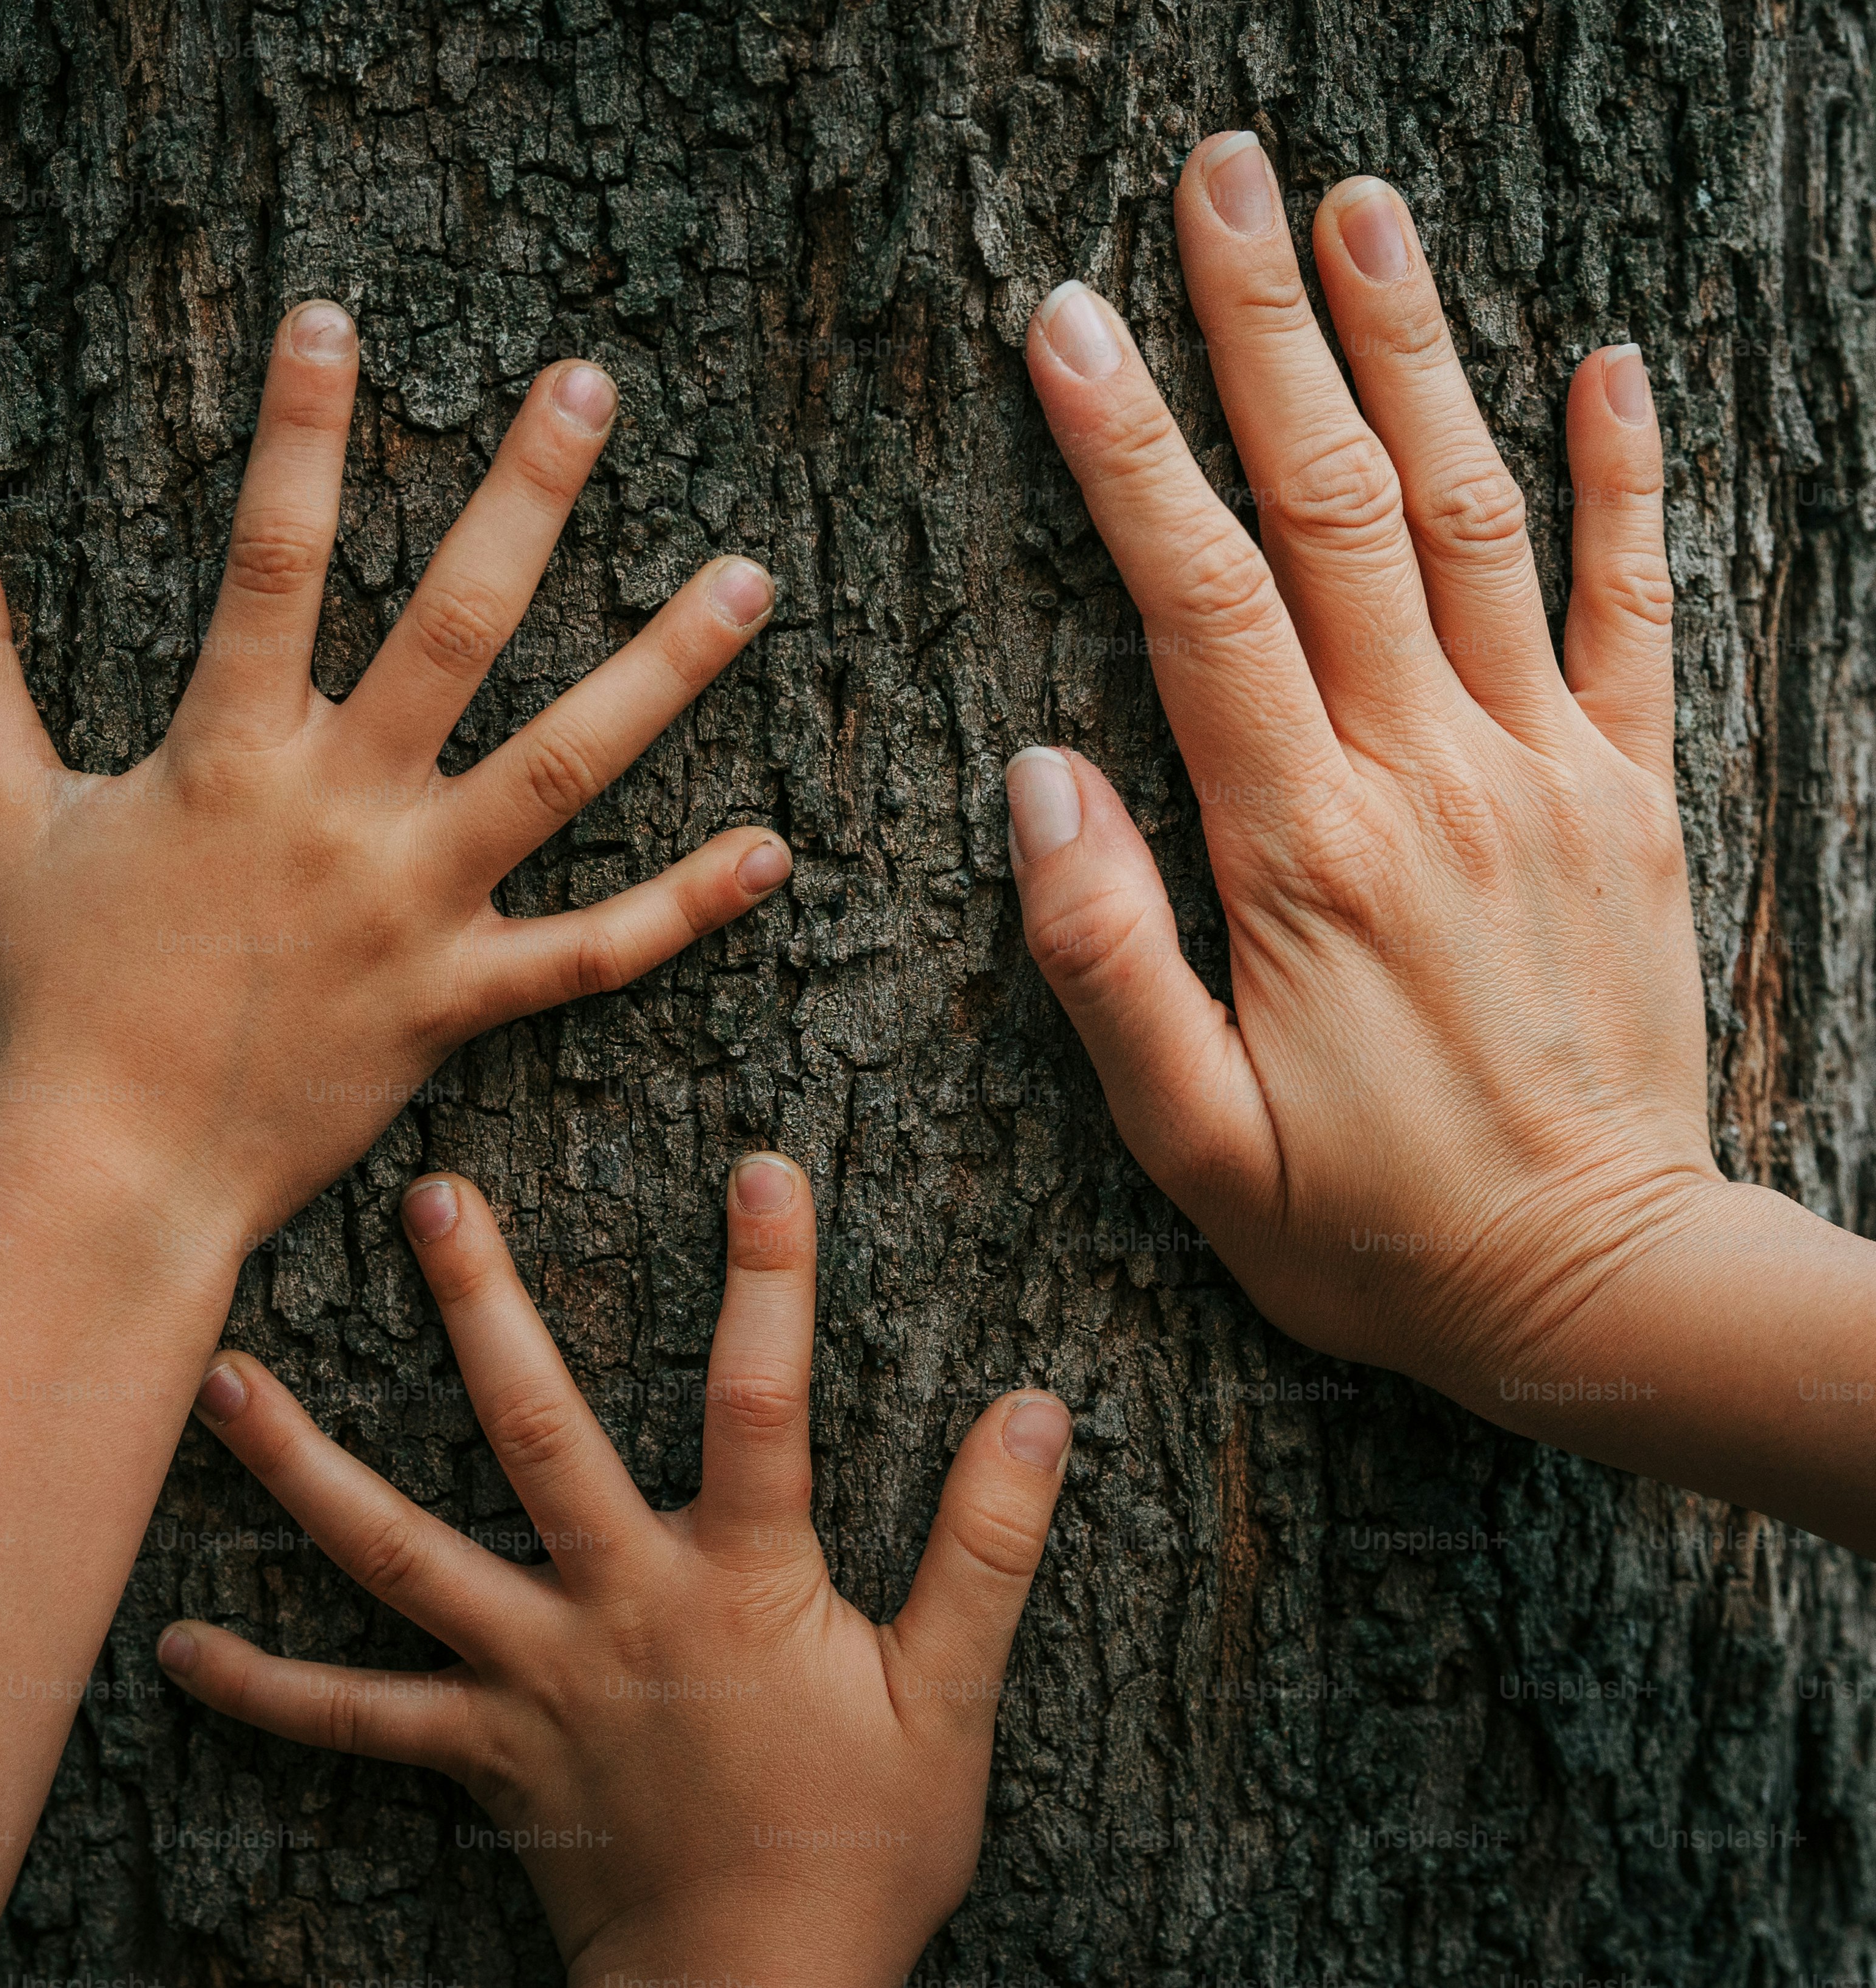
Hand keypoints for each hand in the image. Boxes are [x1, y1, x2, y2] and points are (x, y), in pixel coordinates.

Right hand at [0, 300, 787, 1243]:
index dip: (299, 432)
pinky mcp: (454, 1002)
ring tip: (751, 578)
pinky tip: (772, 847)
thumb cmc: (49, 992)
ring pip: (561, 771)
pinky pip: (590, 956)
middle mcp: (335, 814)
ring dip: (662, 672)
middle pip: (453, 627)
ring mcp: (409, 909)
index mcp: (225, 756)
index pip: (270, 558)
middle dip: (525, 496)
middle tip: (593, 388)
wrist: (108, 1173)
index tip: (336, 319)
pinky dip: (683, 907)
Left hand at [155, 1159, 1072, 1985]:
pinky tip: (176, 1645)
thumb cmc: (860, 1851)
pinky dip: (266, 1686)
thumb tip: (1038, 1414)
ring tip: (219, 1382)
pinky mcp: (480, 1750)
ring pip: (399, 1556)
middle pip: (536, 1437)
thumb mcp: (948, 1704)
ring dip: (303, 1466)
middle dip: (481, 1308)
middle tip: (425, 1196)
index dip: (768, 1286)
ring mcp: (530, 1677)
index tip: (762, 1168)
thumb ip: (985, 1553)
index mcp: (736, 1585)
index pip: (761, 1408)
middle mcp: (614, 1609)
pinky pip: (354, 1719)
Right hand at [1008, 131, 1717, 1394]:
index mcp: (1303, 854)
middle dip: (1264, 333)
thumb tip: (1039, 777)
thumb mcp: (1192, 1144)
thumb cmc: (1373, 1232)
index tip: (1066, 324)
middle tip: (1218, 182)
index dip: (1127, 451)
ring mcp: (1547, 776)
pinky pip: (1636, 614)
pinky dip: (1625, 481)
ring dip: (1416, 354)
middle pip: (1336, 509)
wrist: (1606, 1292)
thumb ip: (1106, 958)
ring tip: (1360, 210)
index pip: (1198, 600)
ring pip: (1474, 521)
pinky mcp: (1633, 802)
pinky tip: (1603, 365)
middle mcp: (1431, 778)